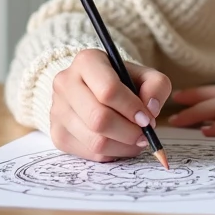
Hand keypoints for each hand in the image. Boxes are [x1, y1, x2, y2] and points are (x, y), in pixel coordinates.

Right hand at [49, 49, 172, 161]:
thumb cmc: (123, 82)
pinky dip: (112, 153)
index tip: (147, 118)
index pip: (108, 90)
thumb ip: (156, 86)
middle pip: (99, 119)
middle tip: (145, 134)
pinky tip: (120, 143)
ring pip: (95, 141)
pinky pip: (90, 154)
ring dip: (124, 146)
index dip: (132, 108)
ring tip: (136, 139)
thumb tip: (151, 109)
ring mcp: (57, 110)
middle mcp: (65, 83)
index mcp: (87, 61)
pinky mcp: (57, 134)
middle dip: (129, 132)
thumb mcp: (145, 75)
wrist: (94, 89)